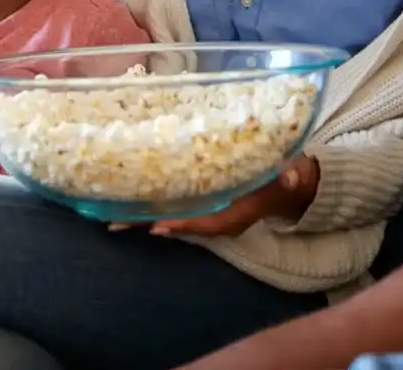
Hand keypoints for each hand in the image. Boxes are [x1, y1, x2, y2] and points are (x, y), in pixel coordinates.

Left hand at [113, 156, 319, 237]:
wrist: (285, 186)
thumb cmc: (285, 178)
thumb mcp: (290, 177)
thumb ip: (290, 177)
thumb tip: (293, 176)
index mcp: (236, 214)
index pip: (207, 222)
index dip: (183, 224)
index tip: (157, 225)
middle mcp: (216, 218)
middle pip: (178, 224)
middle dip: (147, 224)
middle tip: (114, 222)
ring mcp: (206, 213)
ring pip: (170, 218)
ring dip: (142, 217)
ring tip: (109, 216)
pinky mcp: (200, 204)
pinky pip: (173, 209)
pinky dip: (152, 207)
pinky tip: (129, 202)